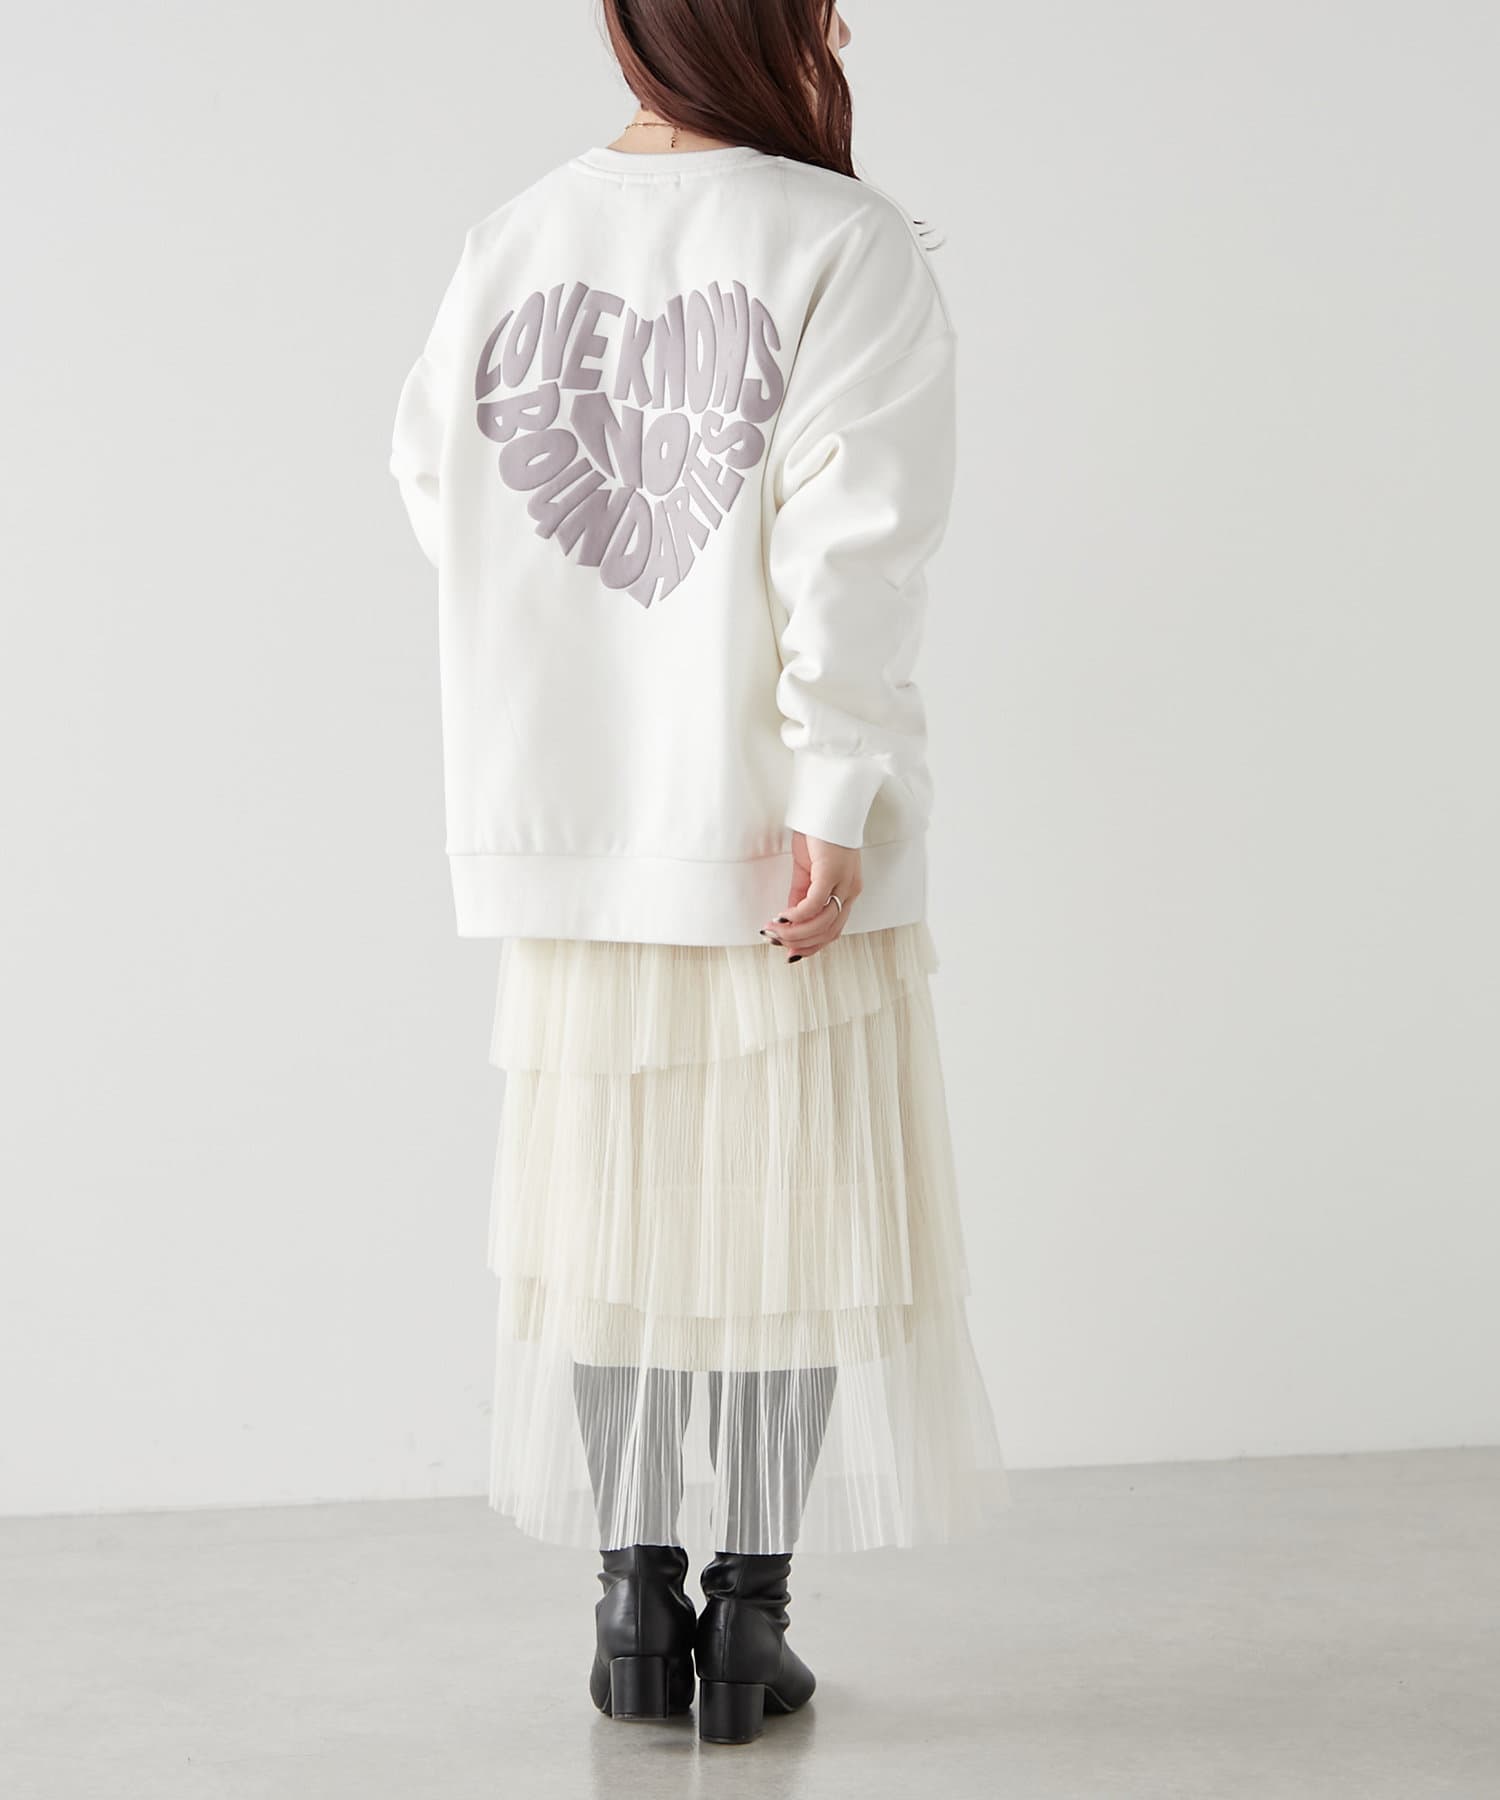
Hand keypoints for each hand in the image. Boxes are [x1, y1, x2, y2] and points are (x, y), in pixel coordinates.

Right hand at [762, 832, 861, 961]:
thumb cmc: (819, 833)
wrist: (826, 805)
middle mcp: (850, 891)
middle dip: (800, 944)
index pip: (833, 931)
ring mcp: (843, 883)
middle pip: (829, 933)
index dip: (811, 946)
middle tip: (776, 943)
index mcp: (847, 892)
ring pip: (822, 923)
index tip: (789, 952)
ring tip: (774, 931)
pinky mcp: (831, 873)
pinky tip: (782, 917)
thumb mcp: (808, 870)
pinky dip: (797, 916)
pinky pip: (814, 904)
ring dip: (795, 933)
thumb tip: (789, 919)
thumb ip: (801, 895)